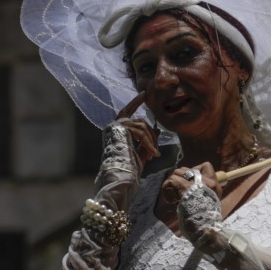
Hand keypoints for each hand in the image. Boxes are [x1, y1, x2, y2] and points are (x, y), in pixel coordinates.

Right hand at [92, 95, 158, 212]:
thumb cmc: (127, 167)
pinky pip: (140, 132)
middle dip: (150, 133)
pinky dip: (149, 143)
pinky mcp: (119, 129)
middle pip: (138, 121)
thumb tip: (157, 130)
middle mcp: (113, 126)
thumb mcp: (140, 151)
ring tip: (154, 154)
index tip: (144, 94)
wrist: (118, 175)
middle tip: (156, 148)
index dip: (135, 102)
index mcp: (116, 130)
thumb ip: (147, 140)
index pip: (127, 111)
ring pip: (141, 126)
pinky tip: (154, 154)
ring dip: (151, 141)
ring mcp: (115, 126)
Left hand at [163, 163, 224, 250]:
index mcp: (214, 186)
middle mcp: (207, 182)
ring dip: (172, 184)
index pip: (206, 166)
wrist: (205, 232)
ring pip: (177, 172)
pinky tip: (171, 200)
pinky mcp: (185, 188)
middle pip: (187, 169)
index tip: (189, 183)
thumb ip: (200, 194)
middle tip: (178, 193)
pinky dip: (167, 189)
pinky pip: (171, 180)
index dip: (194, 171)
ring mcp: (196, 184)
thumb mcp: (207, 205)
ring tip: (174, 197)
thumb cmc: (204, 223)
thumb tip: (184, 187)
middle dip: (178, 178)